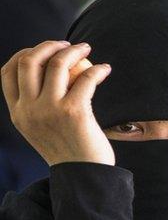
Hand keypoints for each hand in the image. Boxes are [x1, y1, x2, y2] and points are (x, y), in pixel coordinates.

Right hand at [1, 40, 114, 165]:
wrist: (85, 176)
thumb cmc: (70, 151)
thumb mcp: (42, 129)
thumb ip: (38, 106)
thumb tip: (49, 75)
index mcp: (18, 113)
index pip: (7, 72)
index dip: (24, 53)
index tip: (44, 49)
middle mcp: (29, 110)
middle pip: (29, 61)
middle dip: (48, 45)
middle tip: (67, 44)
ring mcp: (49, 110)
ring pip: (57, 64)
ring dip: (74, 51)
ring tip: (87, 49)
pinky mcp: (74, 111)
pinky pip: (86, 78)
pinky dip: (97, 69)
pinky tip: (105, 69)